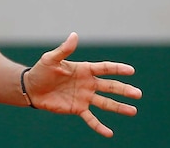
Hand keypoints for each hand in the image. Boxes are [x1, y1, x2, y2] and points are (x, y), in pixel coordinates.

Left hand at [24, 32, 142, 136]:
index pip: (104, 68)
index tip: (131, 70)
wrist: (31, 88)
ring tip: (133, 111)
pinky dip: (99, 126)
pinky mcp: (78, 109)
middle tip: (138, 94)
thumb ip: (64, 49)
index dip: (117, 69)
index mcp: (83, 70)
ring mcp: (84, 97)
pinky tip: (109, 133)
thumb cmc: (41, 71)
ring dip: (119, 107)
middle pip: (109, 86)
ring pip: (105, 103)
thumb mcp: (51, 59)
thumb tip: (74, 35)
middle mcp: (87, 83)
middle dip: (123, 90)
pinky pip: (91, 119)